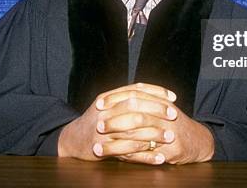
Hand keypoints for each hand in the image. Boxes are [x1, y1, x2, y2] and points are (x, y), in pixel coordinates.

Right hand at [57, 83, 176, 161]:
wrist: (72, 140)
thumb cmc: (96, 121)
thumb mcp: (108, 105)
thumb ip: (126, 99)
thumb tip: (154, 94)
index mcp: (108, 98)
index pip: (135, 90)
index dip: (155, 92)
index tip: (173, 97)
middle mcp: (104, 111)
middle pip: (134, 106)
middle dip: (156, 110)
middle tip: (174, 115)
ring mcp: (101, 130)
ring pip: (132, 130)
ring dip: (153, 134)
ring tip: (171, 136)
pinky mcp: (101, 148)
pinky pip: (127, 152)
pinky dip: (144, 156)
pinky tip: (159, 157)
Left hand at [96, 83, 214, 164]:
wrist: (199, 141)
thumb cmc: (175, 123)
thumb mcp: (162, 106)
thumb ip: (144, 99)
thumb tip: (118, 95)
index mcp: (161, 103)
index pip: (136, 97)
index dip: (116, 100)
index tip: (99, 104)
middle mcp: (166, 117)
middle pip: (137, 117)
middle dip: (115, 122)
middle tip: (98, 126)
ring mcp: (169, 135)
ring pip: (139, 139)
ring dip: (117, 145)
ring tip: (99, 148)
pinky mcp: (171, 152)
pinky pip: (147, 156)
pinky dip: (130, 159)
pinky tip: (116, 160)